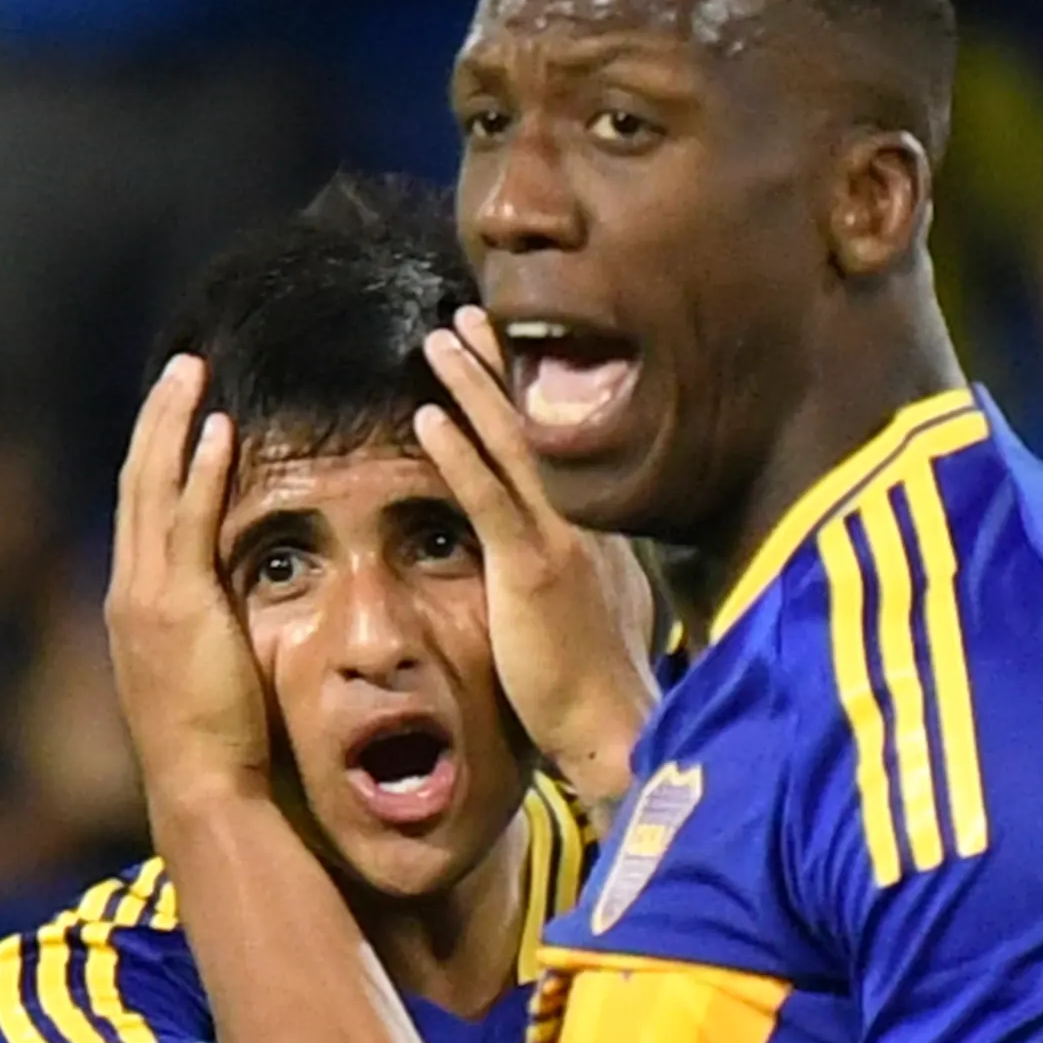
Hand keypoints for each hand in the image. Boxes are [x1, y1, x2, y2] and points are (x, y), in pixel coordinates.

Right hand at [103, 356, 277, 819]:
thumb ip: (203, 633)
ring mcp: (148, 598)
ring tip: (193, 374)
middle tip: (181, 369)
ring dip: (174, 425)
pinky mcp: (181, 606)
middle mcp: (129, 593)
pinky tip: (217, 430)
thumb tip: (224, 613)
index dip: (153, 456)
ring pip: (154, 489)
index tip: (175, 412)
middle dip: (156, 421)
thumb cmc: (213, 751)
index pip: (138, 513)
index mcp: (133, 608)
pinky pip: (189, 522)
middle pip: (136, 485)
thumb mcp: (199, 678)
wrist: (203, 791)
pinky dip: (201, 473)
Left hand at [416, 309, 658, 807]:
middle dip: (501, 366)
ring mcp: (561, 539)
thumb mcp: (590, 608)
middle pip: (539, 424)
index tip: (503, 349)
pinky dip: (458, 453)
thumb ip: (575, 568)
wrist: (613, 728)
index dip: (530, 392)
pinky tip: (428, 416)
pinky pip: (487, 497)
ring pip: (513, 444)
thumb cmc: (594, 682)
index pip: (559, 443)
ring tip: (439, 340)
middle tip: (470, 314)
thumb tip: (558, 555)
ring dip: (473, 387)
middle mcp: (585, 519)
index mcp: (597, 527)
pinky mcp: (533, 569)